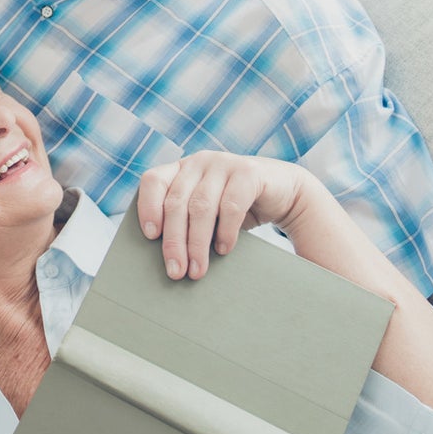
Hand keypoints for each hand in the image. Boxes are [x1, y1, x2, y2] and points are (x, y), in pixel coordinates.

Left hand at [137, 151, 307, 279]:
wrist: (285, 194)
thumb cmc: (236, 209)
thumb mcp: (207, 213)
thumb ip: (186, 223)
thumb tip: (167, 260)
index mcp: (181, 169)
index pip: (153, 181)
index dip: (147, 207)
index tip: (150, 236)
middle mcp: (199, 162)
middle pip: (176, 202)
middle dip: (174, 241)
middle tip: (176, 272)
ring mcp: (223, 163)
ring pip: (201, 207)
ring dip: (197, 243)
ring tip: (197, 270)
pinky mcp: (248, 172)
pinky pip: (231, 205)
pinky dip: (225, 232)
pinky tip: (223, 250)